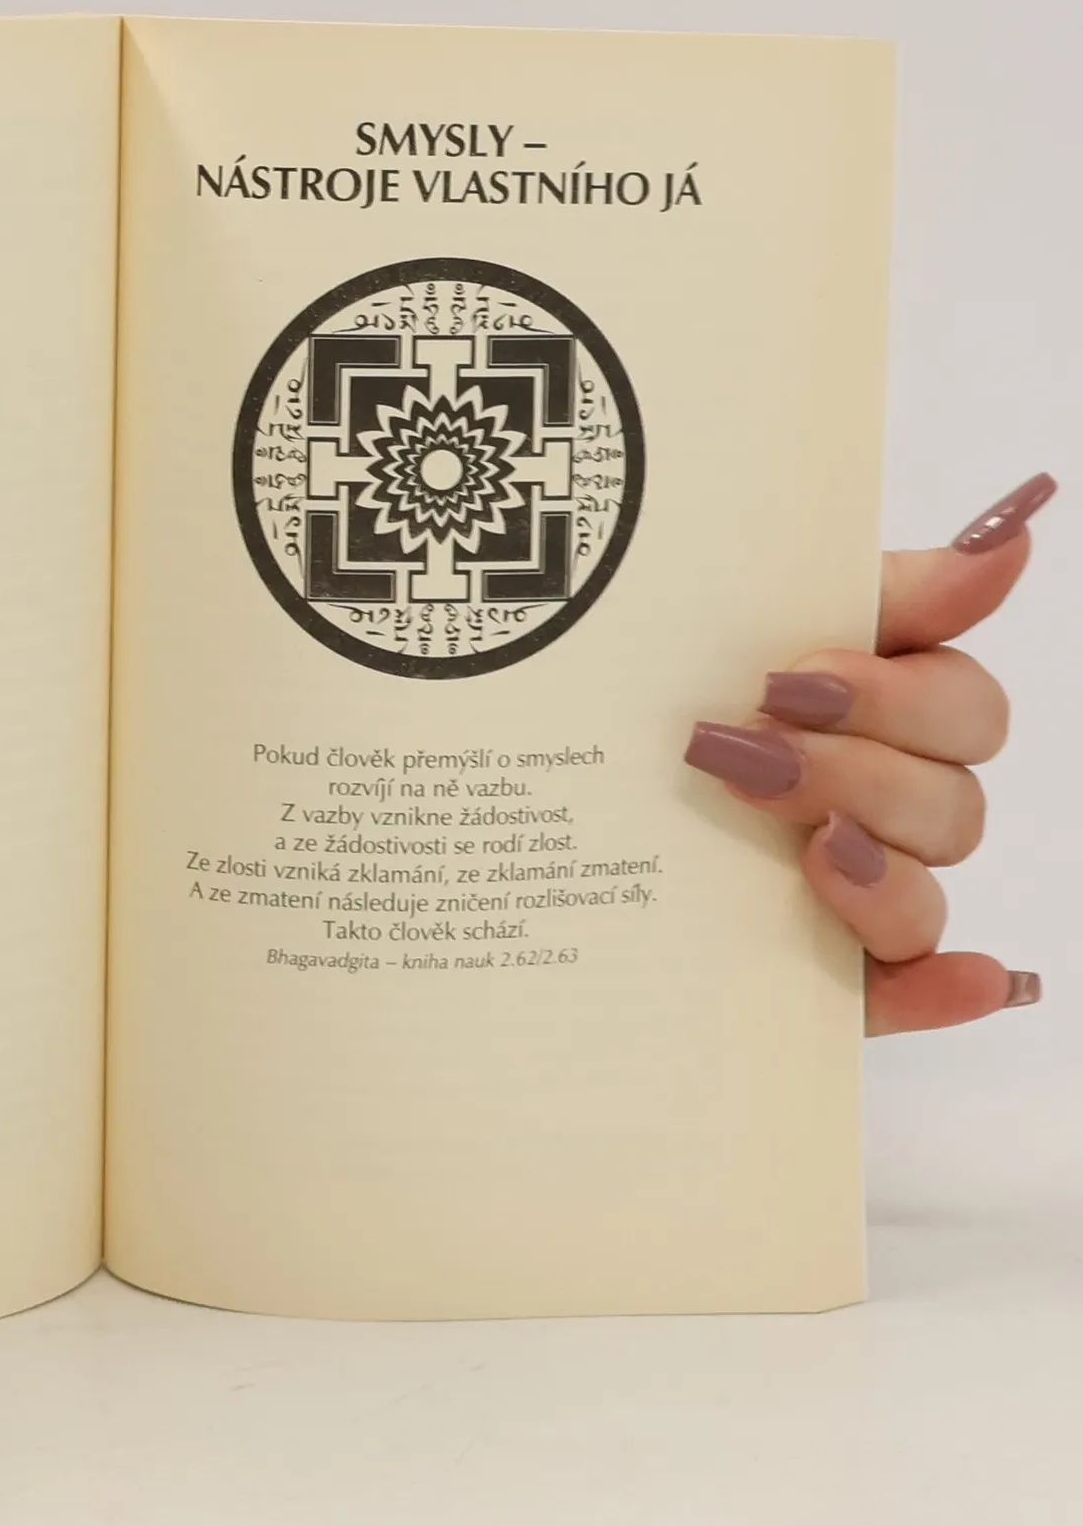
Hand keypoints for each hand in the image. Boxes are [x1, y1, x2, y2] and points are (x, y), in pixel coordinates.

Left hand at [685, 474, 1053, 1035]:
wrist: (514, 795)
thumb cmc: (638, 691)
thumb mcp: (726, 621)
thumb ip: (872, 588)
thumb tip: (1011, 532)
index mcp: (872, 716)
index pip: (963, 707)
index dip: (895, 695)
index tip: (788, 679)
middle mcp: (876, 806)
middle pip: (952, 801)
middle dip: (856, 770)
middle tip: (746, 749)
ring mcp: (850, 899)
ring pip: (928, 893)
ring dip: (878, 870)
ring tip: (803, 845)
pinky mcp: (818, 977)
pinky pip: (906, 993)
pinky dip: (945, 989)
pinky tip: (967, 979)